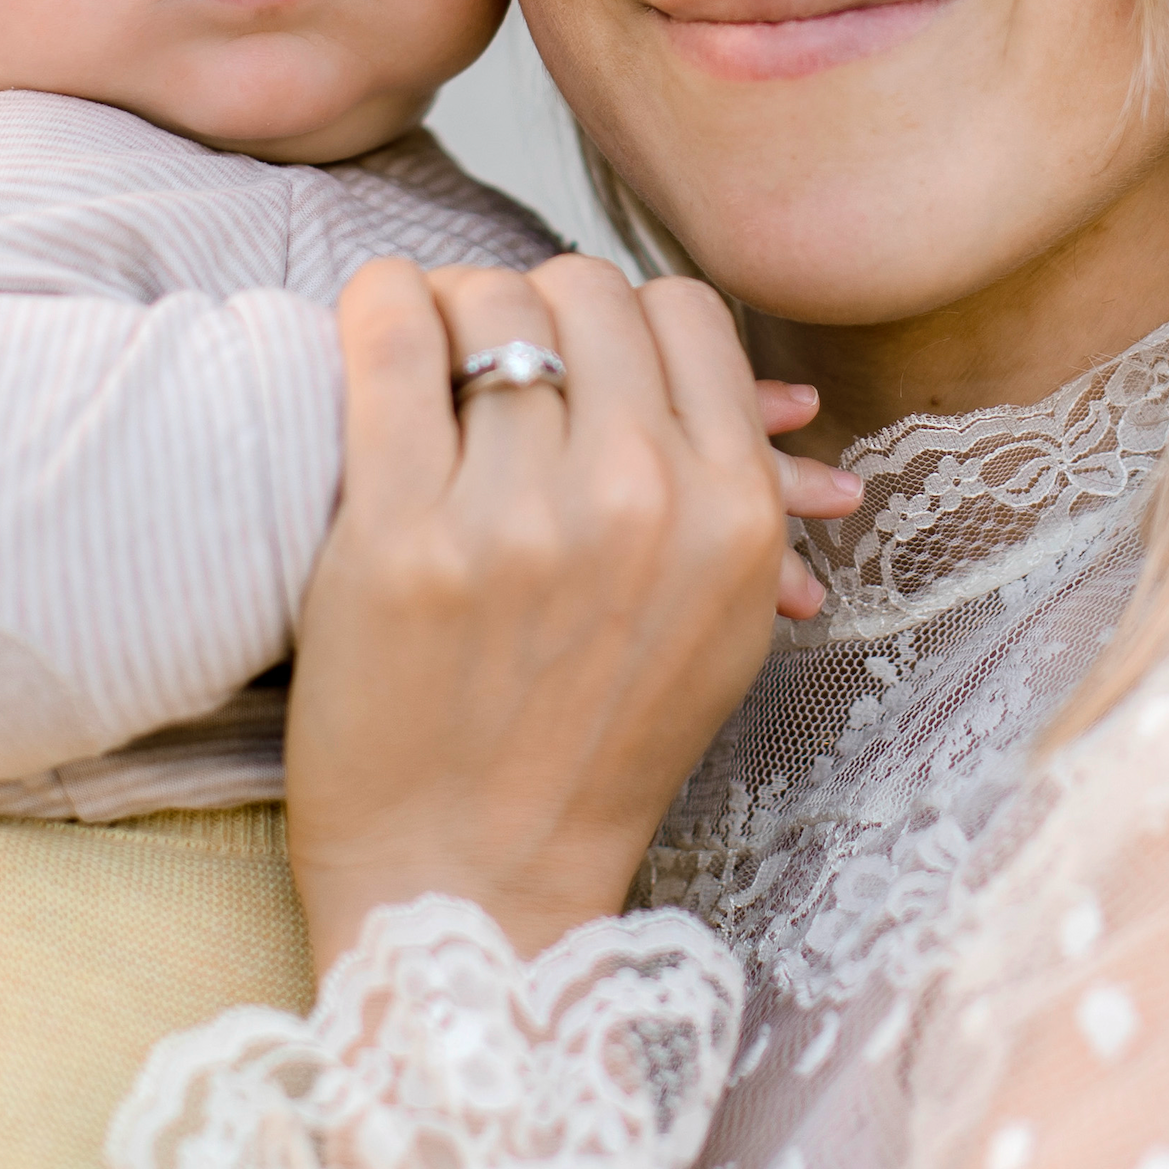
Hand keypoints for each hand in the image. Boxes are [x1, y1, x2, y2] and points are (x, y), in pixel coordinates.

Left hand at [285, 255, 853, 966]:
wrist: (469, 876)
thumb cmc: (584, 753)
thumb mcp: (712, 631)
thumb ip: (741, 499)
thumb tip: (792, 404)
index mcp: (731, 518)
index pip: (684, 313)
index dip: (620, 317)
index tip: (575, 352)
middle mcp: (638, 502)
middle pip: (583, 292)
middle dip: (535, 302)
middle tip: (494, 348)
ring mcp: (517, 517)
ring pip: (488, 305)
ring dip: (451, 311)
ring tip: (428, 355)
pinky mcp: (398, 533)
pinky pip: (388, 340)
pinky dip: (379, 304)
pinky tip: (376, 319)